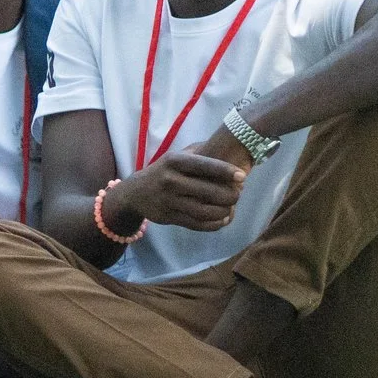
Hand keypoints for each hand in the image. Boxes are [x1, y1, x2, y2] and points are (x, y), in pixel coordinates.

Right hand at [113, 150, 245, 232]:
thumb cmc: (164, 171)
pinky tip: (223, 219)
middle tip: (238, 194)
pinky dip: (215, 224)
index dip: (225, 171)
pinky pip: (198, 224)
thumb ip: (200, 153)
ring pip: (206, 211)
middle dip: (230, 194)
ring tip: (230, 207)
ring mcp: (169, 201)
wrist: (135, 193)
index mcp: (174, 161)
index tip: (242, 176)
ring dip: (224, 211)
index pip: (203, 165)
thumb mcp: (176, 156)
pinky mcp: (169, 218)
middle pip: (209, 191)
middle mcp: (170, 180)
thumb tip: (230, 155)